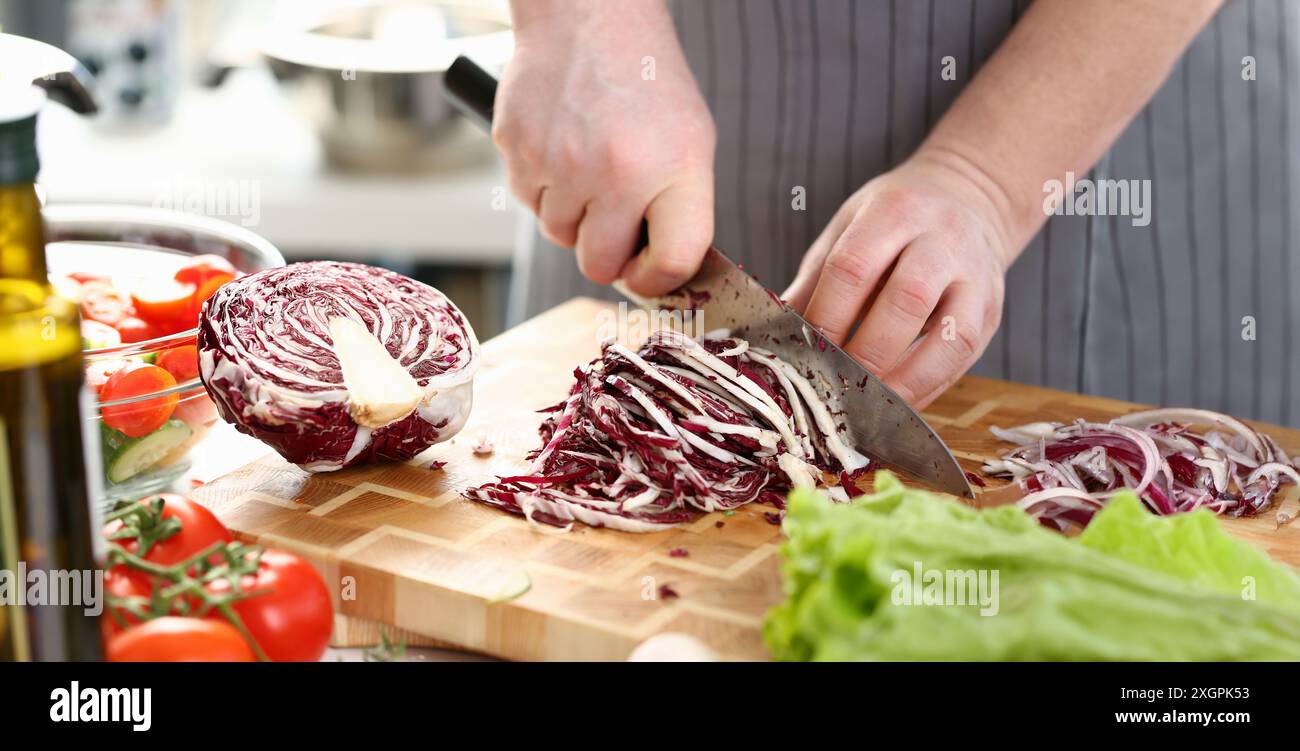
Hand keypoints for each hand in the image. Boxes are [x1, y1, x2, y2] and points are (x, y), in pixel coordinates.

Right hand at [494, 0, 715, 294]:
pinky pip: (529, 203)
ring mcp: (561, 163)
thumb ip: (680, 209)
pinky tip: (561, 147)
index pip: (672, 262)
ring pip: (559, 237)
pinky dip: (543, 187)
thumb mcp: (691, 141)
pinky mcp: (518, 150)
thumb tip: (660, 272)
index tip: (649, 275)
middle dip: (606, 252)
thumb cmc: (645, 83)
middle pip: (600, 265)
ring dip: (573, 216)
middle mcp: (616, 172)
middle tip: (613, 217)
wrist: (589, 17)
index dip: (659, 280)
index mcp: (673, 170)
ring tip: (588, 166)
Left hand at [782, 150, 1012, 408]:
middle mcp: (942, 239)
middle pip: (906, 299)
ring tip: (868, 404)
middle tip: (833, 383)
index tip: (803, 351)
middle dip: (865, 352)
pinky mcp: (991, 309)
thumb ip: (814, 281)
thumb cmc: (892, 221)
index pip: (854, 266)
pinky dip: (929, 386)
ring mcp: (975, 275)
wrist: (967, 197)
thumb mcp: (846, 231)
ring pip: (950, 334)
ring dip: (905, 379)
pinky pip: (964, 355)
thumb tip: (772, 334)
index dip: (827, 315)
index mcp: (894, 211)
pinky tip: (898, 402)